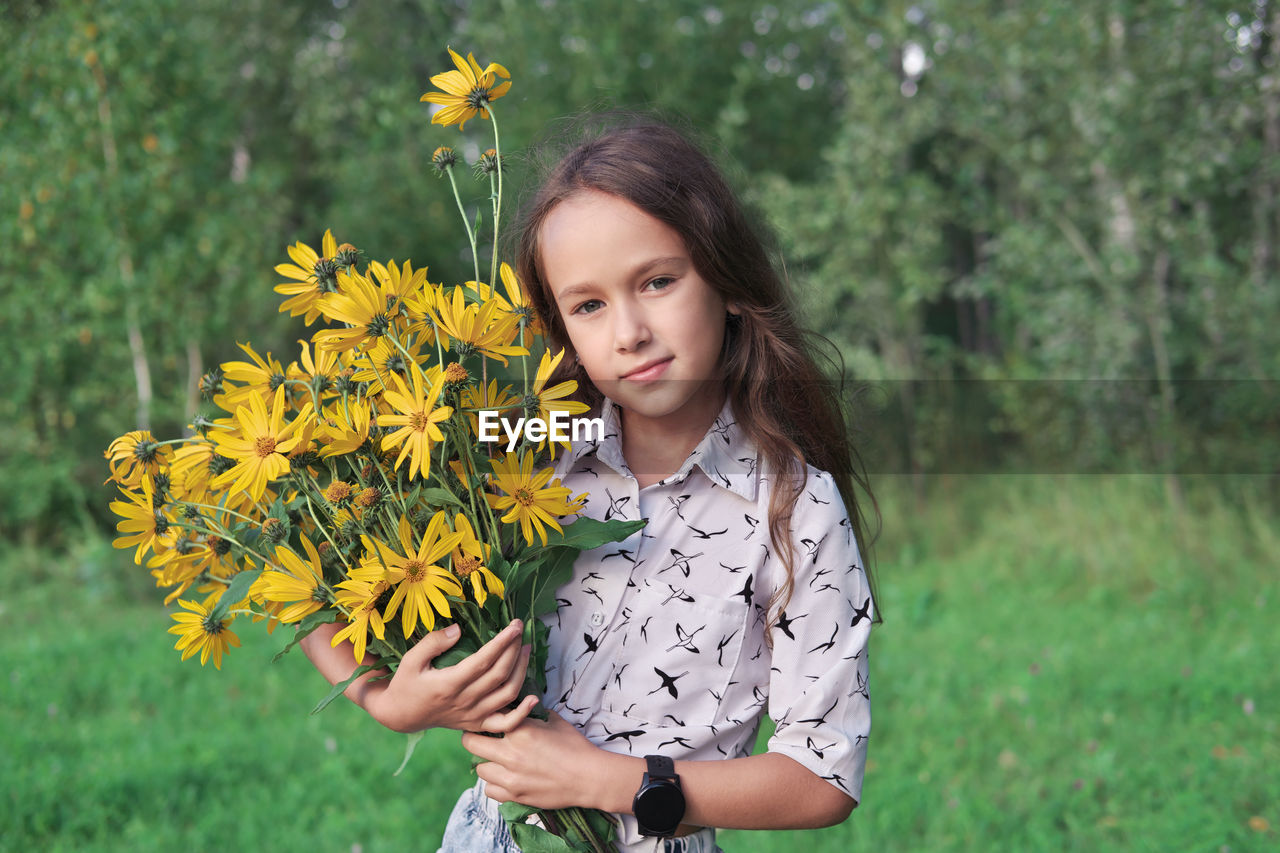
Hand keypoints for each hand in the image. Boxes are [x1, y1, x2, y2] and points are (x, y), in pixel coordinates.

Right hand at [366, 619, 537, 733]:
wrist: (401, 715)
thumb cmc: (406, 683)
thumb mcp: (411, 659)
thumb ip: (433, 643)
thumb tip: (458, 629)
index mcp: (449, 684)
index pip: (483, 661)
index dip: (502, 642)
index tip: (514, 626)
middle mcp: (465, 701)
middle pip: (499, 674)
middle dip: (514, 649)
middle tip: (521, 630)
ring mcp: (473, 715)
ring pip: (507, 694)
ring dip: (521, 671)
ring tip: (526, 649)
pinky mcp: (477, 724)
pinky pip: (505, 724)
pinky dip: (522, 713)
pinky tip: (533, 698)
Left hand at [462, 709, 622, 810]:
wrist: (589, 777)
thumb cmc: (575, 746)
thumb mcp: (554, 721)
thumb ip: (532, 714)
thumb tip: (519, 707)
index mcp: (520, 730)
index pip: (489, 718)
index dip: (488, 717)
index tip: (490, 718)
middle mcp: (510, 754)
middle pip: (471, 743)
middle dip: (474, 737)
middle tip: (481, 737)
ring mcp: (511, 777)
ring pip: (479, 768)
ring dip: (486, 762)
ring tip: (497, 760)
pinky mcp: (515, 795)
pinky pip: (488, 790)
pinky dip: (493, 784)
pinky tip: (504, 778)